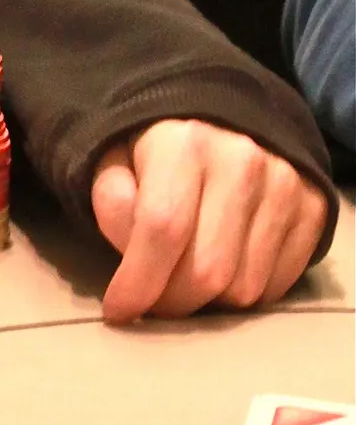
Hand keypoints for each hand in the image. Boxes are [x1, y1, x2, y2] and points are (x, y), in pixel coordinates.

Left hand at [91, 119, 327, 321]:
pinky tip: (222, 271)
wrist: (224, 114)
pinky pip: (277, 287)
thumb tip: (132, 251)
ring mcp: (284, 185)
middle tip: (152, 301)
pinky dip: (244, 295)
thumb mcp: (115, 156)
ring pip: (244, 289)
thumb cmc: (157, 142)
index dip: (139, 281)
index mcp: (184, 142)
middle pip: (207, 270)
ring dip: (208, 302)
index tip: (117, 310)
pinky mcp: (312, 208)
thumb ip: (112, 199)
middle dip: (170, 302)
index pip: (164, 228)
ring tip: (186, 278)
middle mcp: (242, 161)